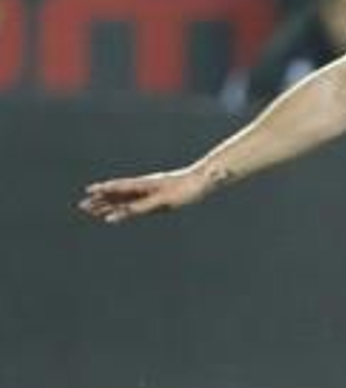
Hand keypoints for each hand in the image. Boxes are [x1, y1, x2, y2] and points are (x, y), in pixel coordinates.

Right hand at [79, 166, 214, 223]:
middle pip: (121, 195)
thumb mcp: (205, 183)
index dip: (116, 194)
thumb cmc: (200, 184)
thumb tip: (221, 172)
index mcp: (156, 185)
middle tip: (82, 204)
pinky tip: (104, 215)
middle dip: (103, 200)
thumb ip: (208, 179)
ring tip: (85, 209)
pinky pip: (129, 206)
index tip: (97, 195)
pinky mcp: (149, 200)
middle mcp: (147, 188)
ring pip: (122, 201)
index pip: (133, 191)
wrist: (200, 180)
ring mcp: (146, 193)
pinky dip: (116, 209)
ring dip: (105, 205)